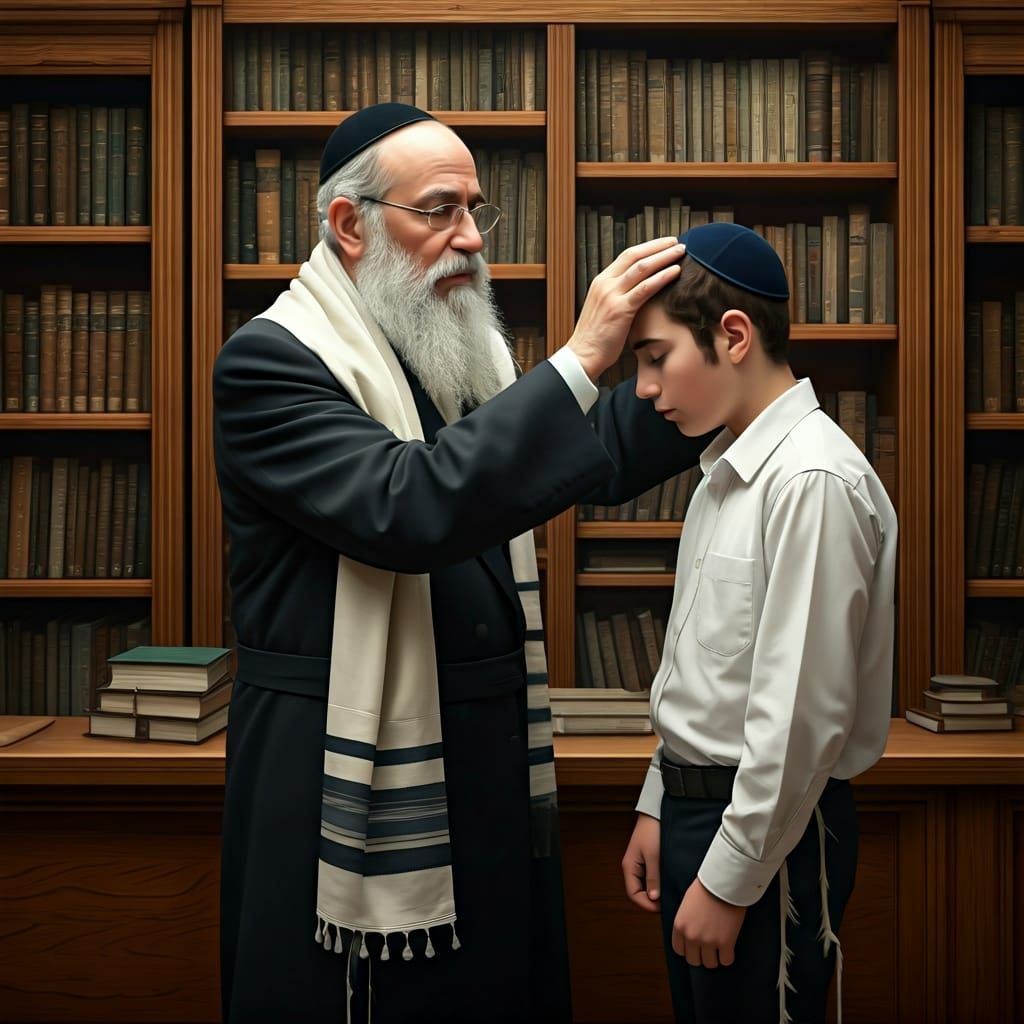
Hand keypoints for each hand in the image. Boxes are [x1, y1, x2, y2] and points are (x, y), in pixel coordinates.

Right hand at [568, 237, 685, 381]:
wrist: (582, 355)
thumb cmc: (595, 338)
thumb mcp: (604, 309)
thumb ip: (618, 295)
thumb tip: (638, 289)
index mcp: (601, 281)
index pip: (627, 256)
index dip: (648, 247)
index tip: (664, 244)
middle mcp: (605, 284)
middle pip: (635, 255)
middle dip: (658, 246)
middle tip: (677, 242)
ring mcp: (612, 295)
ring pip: (642, 268)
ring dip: (664, 257)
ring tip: (680, 251)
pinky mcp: (620, 310)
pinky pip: (645, 289)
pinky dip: (662, 277)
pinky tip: (675, 271)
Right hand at [621, 813, 660, 911]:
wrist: (656, 812)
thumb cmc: (652, 830)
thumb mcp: (654, 856)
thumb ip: (654, 878)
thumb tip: (654, 898)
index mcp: (629, 866)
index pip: (633, 894)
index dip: (646, 904)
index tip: (662, 907)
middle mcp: (633, 866)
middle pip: (639, 891)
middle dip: (652, 900)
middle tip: (668, 902)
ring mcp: (641, 862)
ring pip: (646, 884)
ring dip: (656, 890)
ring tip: (670, 892)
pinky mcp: (648, 858)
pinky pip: (652, 876)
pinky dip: (659, 882)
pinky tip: (669, 881)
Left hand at [672, 879, 746, 967]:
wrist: (723, 882)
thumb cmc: (705, 888)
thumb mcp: (686, 904)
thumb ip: (685, 921)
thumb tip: (688, 935)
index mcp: (680, 926)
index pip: (679, 950)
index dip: (688, 949)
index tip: (695, 945)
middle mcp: (691, 936)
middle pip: (693, 960)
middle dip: (701, 955)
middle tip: (708, 947)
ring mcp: (709, 941)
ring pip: (710, 964)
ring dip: (715, 957)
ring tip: (719, 947)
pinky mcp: (726, 942)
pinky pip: (726, 961)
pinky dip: (728, 956)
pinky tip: (729, 948)